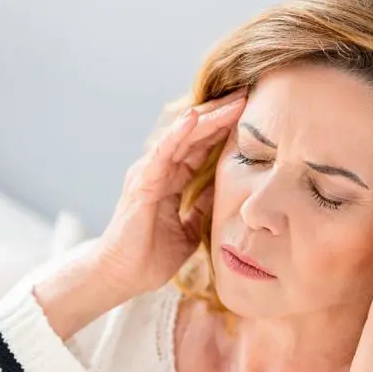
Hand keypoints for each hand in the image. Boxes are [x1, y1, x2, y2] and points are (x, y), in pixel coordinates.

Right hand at [95, 88, 247, 297]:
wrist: (121, 277)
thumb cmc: (150, 256)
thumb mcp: (189, 229)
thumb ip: (202, 206)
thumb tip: (225, 190)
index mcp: (170, 179)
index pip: (200, 146)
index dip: (224, 128)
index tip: (251, 112)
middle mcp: (158, 170)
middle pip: (193, 134)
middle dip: (220, 114)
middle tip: (247, 94)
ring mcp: (148, 174)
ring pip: (181, 137)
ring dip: (206, 117)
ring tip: (231, 100)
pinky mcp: (141, 184)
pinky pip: (162, 153)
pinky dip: (177, 134)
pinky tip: (194, 118)